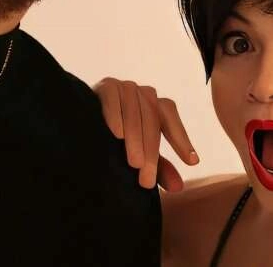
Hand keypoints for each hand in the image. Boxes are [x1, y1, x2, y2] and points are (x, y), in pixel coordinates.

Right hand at [93, 77, 198, 191]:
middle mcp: (143, 92)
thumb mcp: (139, 151)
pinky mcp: (106, 85)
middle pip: (152, 121)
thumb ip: (159, 166)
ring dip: (135, 140)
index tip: (192, 162)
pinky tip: (117, 134)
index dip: (181, 139)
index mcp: (155, 104)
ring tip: (134, 164)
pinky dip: (116, 116)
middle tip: (147, 180)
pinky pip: (114, 100)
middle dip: (151, 152)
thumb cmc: (116, 136)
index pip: (170, 118)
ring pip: (135, 114)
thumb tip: (178, 188)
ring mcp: (125, 86)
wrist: (81, 117)